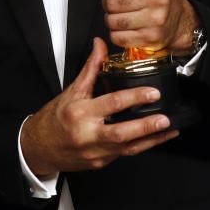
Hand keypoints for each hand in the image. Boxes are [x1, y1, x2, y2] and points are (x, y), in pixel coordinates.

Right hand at [19, 38, 178, 177]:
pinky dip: (141, 146)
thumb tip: (100, 46)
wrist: (39, 148)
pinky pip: (124, 154)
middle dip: (146, 126)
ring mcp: (95, 152)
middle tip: (165, 118)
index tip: (152, 92)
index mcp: (80, 113)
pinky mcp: (100, 163)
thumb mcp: (71, 91)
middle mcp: (88, 135)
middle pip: (122, 133)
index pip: (111, 103)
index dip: (134, 97)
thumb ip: (90, 69)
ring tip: (170, 129)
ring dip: (152, 139)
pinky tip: (155, 138)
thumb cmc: (54, 119)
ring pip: (128, 148)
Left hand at [82, 0, 199, 55]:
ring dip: (111, 20)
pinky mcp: (151, 36)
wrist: (179, 18)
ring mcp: (155, 18)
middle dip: (108, 5)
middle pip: (112, 3)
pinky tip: (125, 28)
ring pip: (113, 21)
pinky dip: (116, 34)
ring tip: (120, 16)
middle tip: (115, 4)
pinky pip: (119, 37)